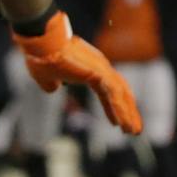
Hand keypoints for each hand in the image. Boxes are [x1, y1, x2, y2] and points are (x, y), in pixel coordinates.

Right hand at [15, 12, 142, 133]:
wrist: (42, 44)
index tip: (116, 123)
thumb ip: (52, 83)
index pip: (108, 90)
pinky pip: (113, 95)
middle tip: (134, 130)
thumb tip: (53, 88)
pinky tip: (120, 124)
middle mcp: (100, 66)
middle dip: (128, 111)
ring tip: (133, 132)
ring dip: (127, 114)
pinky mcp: (98, 73)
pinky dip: (118, 110)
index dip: (113, 107)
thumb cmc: (42, 58)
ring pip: (120, 94)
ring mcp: (101, 69)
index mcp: (91, 67)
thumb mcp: (46, 77)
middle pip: (120, 92)